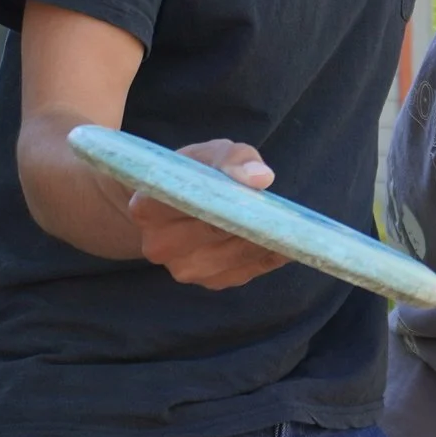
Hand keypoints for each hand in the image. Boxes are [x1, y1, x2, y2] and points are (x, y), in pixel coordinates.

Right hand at [129, 139, 291, 289]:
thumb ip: (233, 158)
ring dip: (266, 238)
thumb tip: (260, 178)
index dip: (227, 197)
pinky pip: (250, 270)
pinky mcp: (210, 282)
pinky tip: (283, 239)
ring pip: (238, 254)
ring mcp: (184, 270)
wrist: (176, 206)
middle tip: (283, 206)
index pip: (192, 203)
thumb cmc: (194, 174)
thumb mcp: (208, 154)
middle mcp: (159, 246)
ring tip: (287, 220)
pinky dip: (270, 254)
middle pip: (218, 231)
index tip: (257, 192)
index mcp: (148, 208)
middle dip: (253, 218)